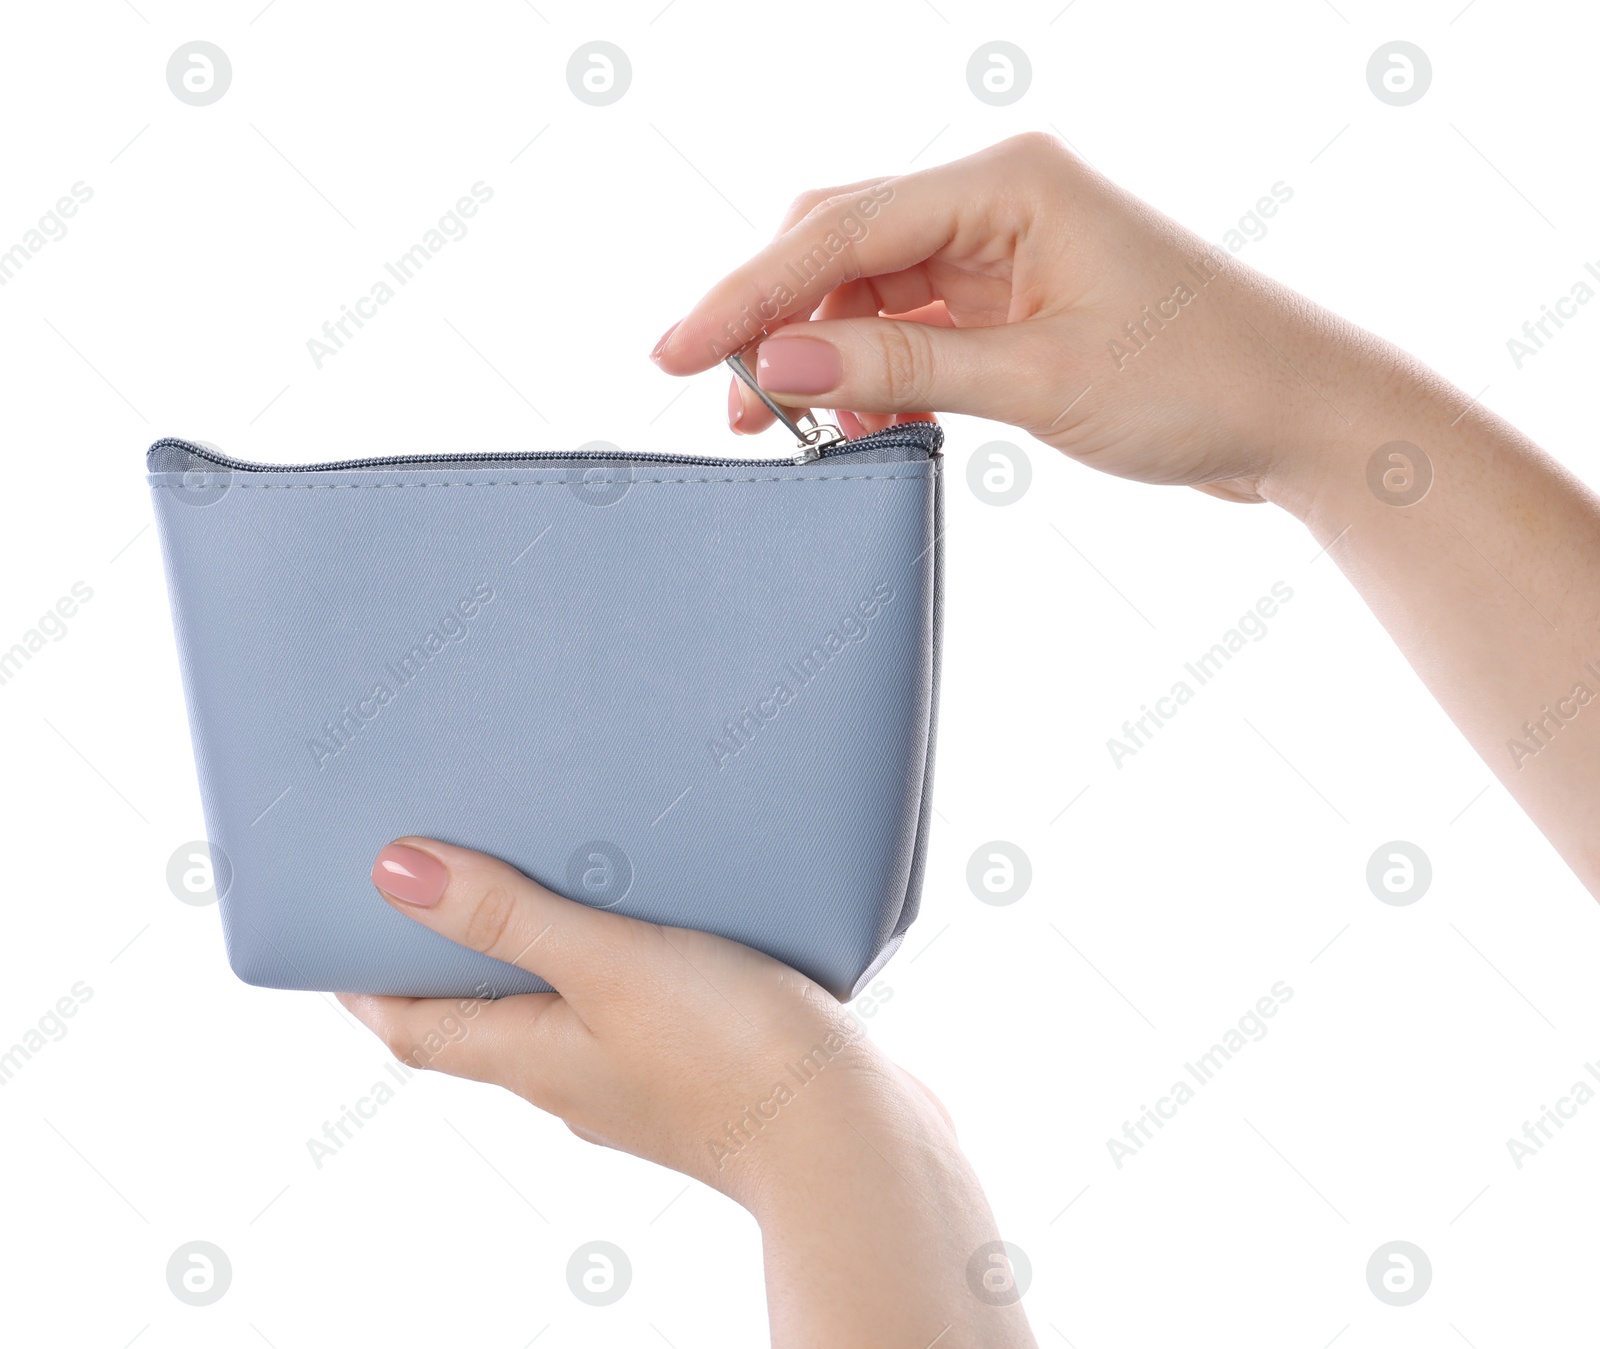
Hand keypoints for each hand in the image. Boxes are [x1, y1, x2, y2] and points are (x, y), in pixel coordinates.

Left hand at [340, 839, 1037, 1348]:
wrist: (848, 1139)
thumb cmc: (728, 1054)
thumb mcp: (606, 964)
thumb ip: (507, 918)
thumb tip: (394, 873)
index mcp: (532, 1058)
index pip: (415, 1028)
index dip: (366, 987)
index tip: (336, 936)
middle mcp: (572, 1080)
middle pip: (481, 1024)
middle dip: (450, 966)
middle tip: (438, 890)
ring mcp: (637, 1084)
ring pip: (560, 1018)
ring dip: (535, 965)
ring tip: (545, 888)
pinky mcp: (699, 1075)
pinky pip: (630, 1017)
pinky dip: (612, 973)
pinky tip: (654, 931)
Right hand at [654, 133, 1599, 893]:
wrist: (1300, 419)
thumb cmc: (1199, 381)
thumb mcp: (1037, 380)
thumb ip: (899, 364)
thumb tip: (774, 357)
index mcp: (1007, 184)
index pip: (840, 227)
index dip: (747, 293)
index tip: (675, 351)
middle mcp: (998, 201)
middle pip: (841, 244)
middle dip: (776, 319)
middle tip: (730, 402)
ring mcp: (1004, 252)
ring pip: (870, 292)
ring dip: (822, 355)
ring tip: (787, 425)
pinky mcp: (1014, 304)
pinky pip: (912, 330)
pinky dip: (874, 373)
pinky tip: (858, 420)